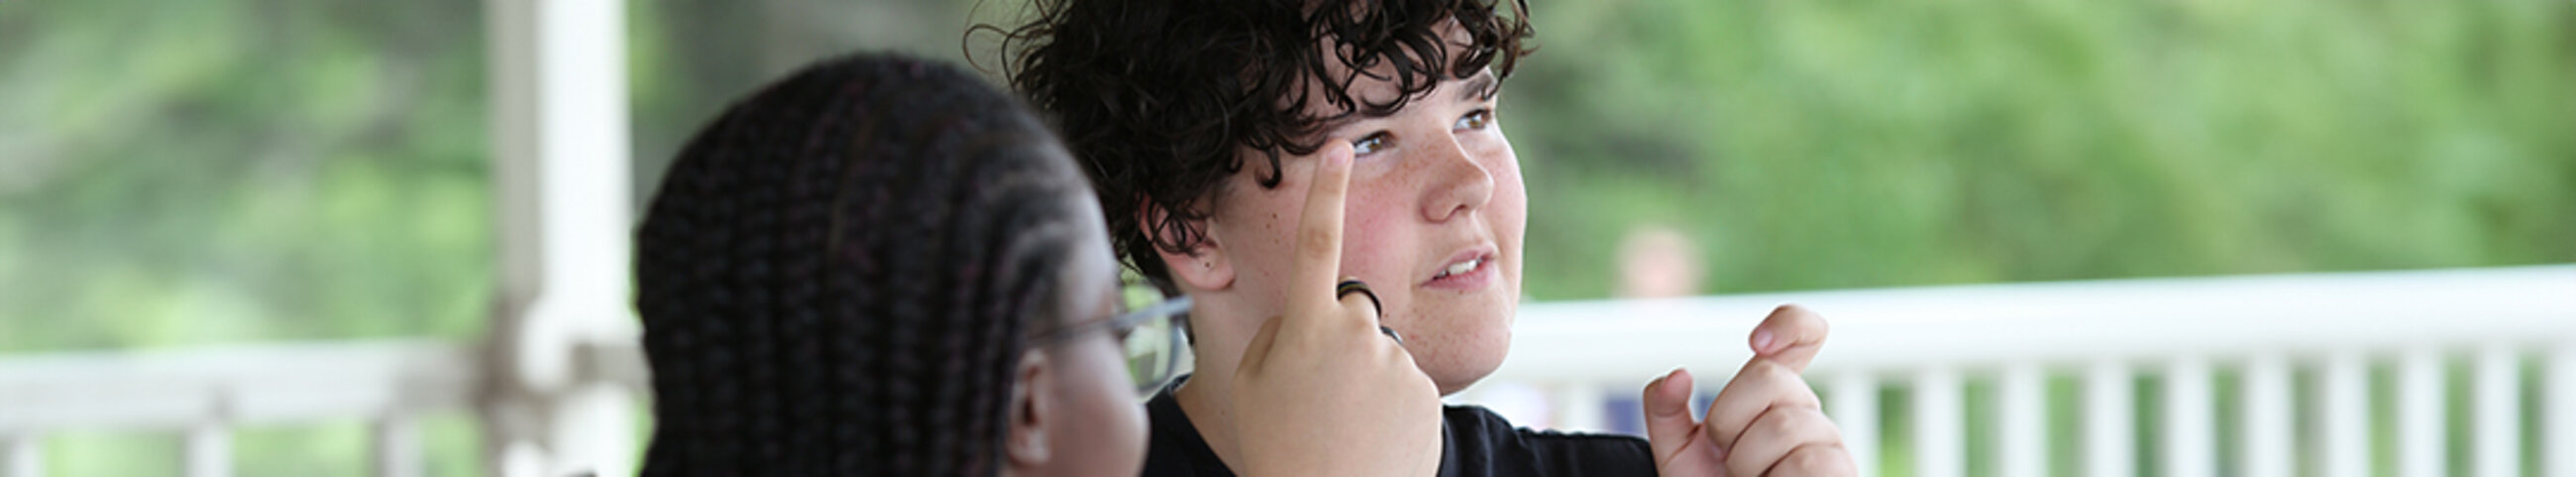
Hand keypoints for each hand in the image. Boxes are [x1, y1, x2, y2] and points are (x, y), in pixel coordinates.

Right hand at [1230, 141, 1443, 476]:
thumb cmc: (1280, 448)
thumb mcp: (1252, 385)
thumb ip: (1278, 334)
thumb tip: (1308, 318)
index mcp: (1305, 325)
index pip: (1316, 242)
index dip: (1326, 192)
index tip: (1337, 149)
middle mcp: (1357, 333)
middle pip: (1352, 307)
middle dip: (1338, 333)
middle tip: (1317, 391)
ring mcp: (1396, 362)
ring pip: (1377, 350)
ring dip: (1363, 378)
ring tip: (1343, 425)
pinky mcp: (1426, 390)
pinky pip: (1402, 383)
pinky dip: (1388, 407)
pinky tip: (1371, 438)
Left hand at [1642, 305, 1855, 476]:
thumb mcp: (1676, 455)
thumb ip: (1664, 410)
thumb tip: (1679, 375)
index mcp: (1771, 397)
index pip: (1803, 333)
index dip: (1789, 324)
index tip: (1755, 343)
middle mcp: (1806, 412)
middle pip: (1769, 377)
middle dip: (1727, 419)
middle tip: (1725, 459)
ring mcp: (1829, 444)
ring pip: (1784, 424)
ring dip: (1747, 462)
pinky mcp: (1841, 474)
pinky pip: (1808, 464)